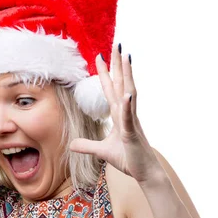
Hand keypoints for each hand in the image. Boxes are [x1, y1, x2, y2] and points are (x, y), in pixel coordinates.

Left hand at [70, 46, 162, 184]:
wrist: (145, 173)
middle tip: (116, 44)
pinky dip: (128, 106)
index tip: (100, 55)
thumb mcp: (102, 151)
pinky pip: (129, 118)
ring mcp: (131, 122)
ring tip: (126, 57)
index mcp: (120, 115)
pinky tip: (127, 95)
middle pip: (121, 84)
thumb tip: (72, 145)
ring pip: (129, 94)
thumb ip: (87, 146)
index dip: (106, 73)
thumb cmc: (128, 159)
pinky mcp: (133, 134)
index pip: (111, 89)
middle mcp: (127, 114)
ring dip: (127, 76)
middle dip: (118, 64)